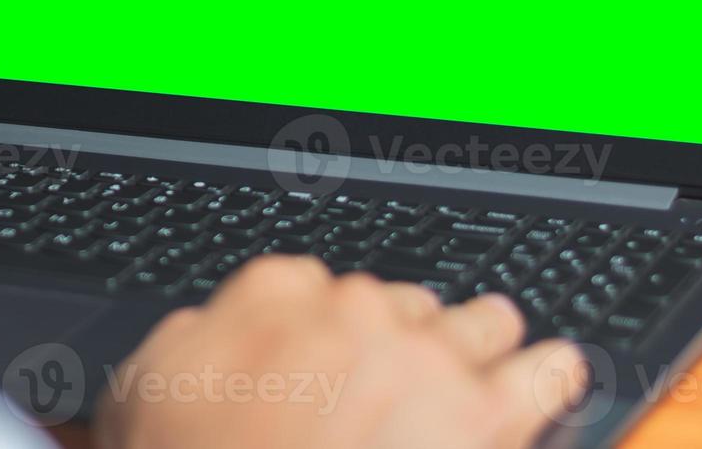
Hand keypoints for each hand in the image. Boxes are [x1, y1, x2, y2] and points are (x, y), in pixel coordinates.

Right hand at [94, 256, 586, 448]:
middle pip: (404, 302)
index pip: (317, 284)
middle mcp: (355, 312)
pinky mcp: (486, 416)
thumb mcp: (144, 390)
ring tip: (503, 342)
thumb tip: (212, 328)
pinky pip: (545, 375)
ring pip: (481, 323)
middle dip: (409, 333)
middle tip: (410, 366)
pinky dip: (553, 374)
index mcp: (275, 296)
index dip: (332, 319)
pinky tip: (557, 374)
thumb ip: (193, 341)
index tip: (338, 343)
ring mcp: (426, 360)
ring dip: (488, 337)